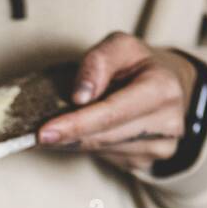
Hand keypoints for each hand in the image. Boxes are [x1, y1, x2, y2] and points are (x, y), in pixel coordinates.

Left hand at [38, 33, 196, 172]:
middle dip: (67, 136)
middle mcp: (168, 123)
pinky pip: (106, 156)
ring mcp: (159, 147)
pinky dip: (89, 145)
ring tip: (63, 124)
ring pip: (101, 150)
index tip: (45, 132)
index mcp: (163, 89)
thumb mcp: (121, 45)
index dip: (76, 124)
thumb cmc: (140, 64)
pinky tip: (87, 131)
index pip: (112, 112)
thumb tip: (79, 96)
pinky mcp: (147, 162)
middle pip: (103, 137)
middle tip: (36, 133)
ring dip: (75, 141)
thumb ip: (98, 62)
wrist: (170, 86)